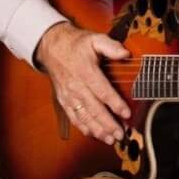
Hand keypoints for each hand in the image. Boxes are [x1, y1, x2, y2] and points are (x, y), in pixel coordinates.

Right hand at [35, 21, 131, 144]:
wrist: (52, 47)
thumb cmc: (76, 44)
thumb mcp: (94, 39)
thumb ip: (110, 47)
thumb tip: (125, 54)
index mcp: (85, 71)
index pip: (102, 91)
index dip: (115, 103)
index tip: (126, 114)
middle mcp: (76, 86)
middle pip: (93, 109)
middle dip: (108, 123)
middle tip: (120, 134)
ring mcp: (68, 95)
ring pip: (83, 116)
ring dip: (97, 129)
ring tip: (110, 139)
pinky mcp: (64, 100)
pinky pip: (74, 117)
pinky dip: (83, 128)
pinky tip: (94, 135)